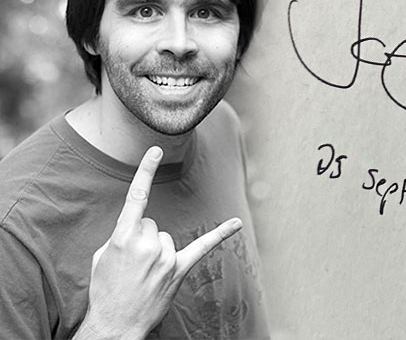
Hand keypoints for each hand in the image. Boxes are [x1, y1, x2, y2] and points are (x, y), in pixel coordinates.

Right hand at [74, 146, 242, 339]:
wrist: (115, 323)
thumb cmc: (106, 290)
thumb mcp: (102, 257)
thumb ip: (122, 235)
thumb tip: (139, 230)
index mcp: (122, 237)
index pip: (136, 197)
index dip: (145, 172)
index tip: (155, 151)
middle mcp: (147, 244)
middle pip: (152, 224)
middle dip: (142, 239)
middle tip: (132, 264)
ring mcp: (165, 257)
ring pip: (166, 238)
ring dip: (157, 252)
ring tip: (144, 273)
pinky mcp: (179, 270)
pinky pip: (202, 247)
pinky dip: (220, 235)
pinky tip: (236, 223)